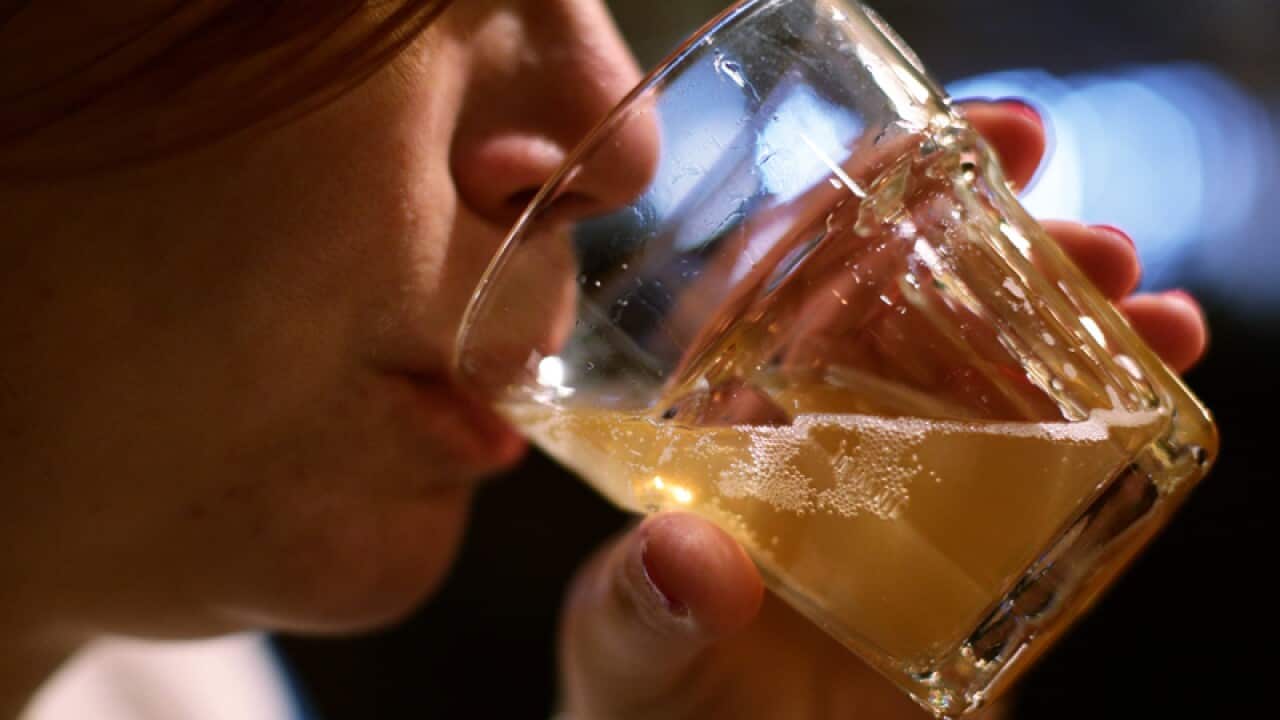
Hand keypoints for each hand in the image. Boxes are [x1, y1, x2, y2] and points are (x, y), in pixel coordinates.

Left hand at [556, 99, 1208, 719]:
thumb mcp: (633, 654)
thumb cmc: (656, 702)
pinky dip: (1107, 419)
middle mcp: (821, 431)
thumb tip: (693, 558)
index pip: (788, 283)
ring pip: (994, 370)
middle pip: (914, 307)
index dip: (862, 204)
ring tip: (1147, 300)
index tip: (935, 147)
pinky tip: (1163, 381)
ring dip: (1074, 318)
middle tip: (1082, 232)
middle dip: (999, 249)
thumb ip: (647, 610)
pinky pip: (1046, 467)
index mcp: (729, 419)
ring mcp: (906, 483)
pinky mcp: (972, 545)